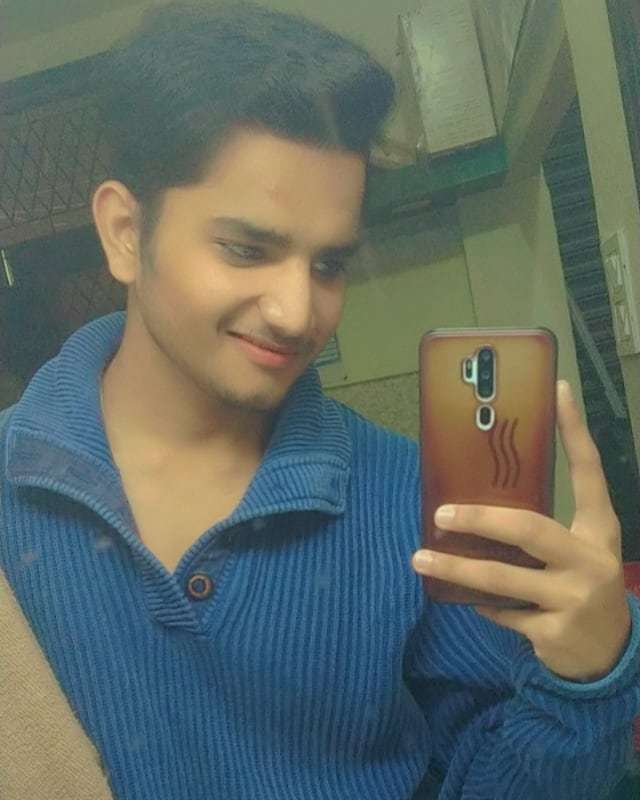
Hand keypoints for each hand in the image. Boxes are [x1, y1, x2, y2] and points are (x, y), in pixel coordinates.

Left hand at [412, 381, 630, 682]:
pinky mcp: (555, 632)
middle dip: (480, 519)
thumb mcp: (576, 551)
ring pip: (503, 577)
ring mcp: (575, 597)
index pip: (588, 471)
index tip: (559, 390)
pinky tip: (473, 601)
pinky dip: (483, 605)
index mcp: (598, 529)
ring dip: (456, 569)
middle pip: (529, 528)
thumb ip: (540, 530)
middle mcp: (591, 559)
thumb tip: (475, 502)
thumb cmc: (582, 586)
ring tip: (420, 560)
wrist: (612, 656)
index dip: (575, 430)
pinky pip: (502, 611)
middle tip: (441, 514)